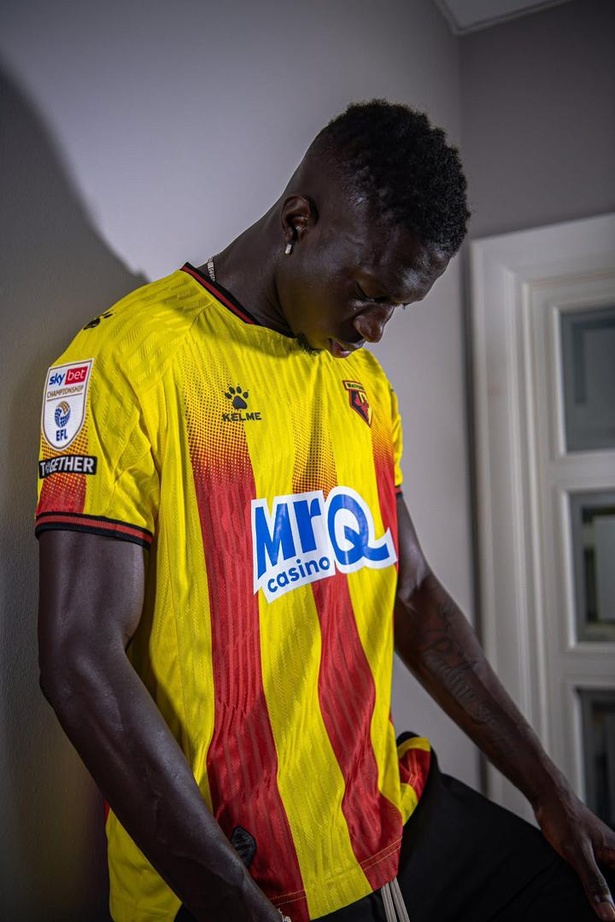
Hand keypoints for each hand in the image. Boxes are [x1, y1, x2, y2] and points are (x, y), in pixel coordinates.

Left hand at [534, 786, 614, 919]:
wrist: (548, 796)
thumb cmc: (563, 817)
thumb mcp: (577, 853)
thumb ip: (594, 883)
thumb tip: (609, 914)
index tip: (614, 915)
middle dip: (613, 899)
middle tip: (607, 914)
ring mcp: (604, 852)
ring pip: (611, 879)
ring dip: (608, 894)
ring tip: (601, 910)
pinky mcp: (592, 852)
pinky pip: (602, 874)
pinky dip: (598, 886)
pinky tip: (589, 895)